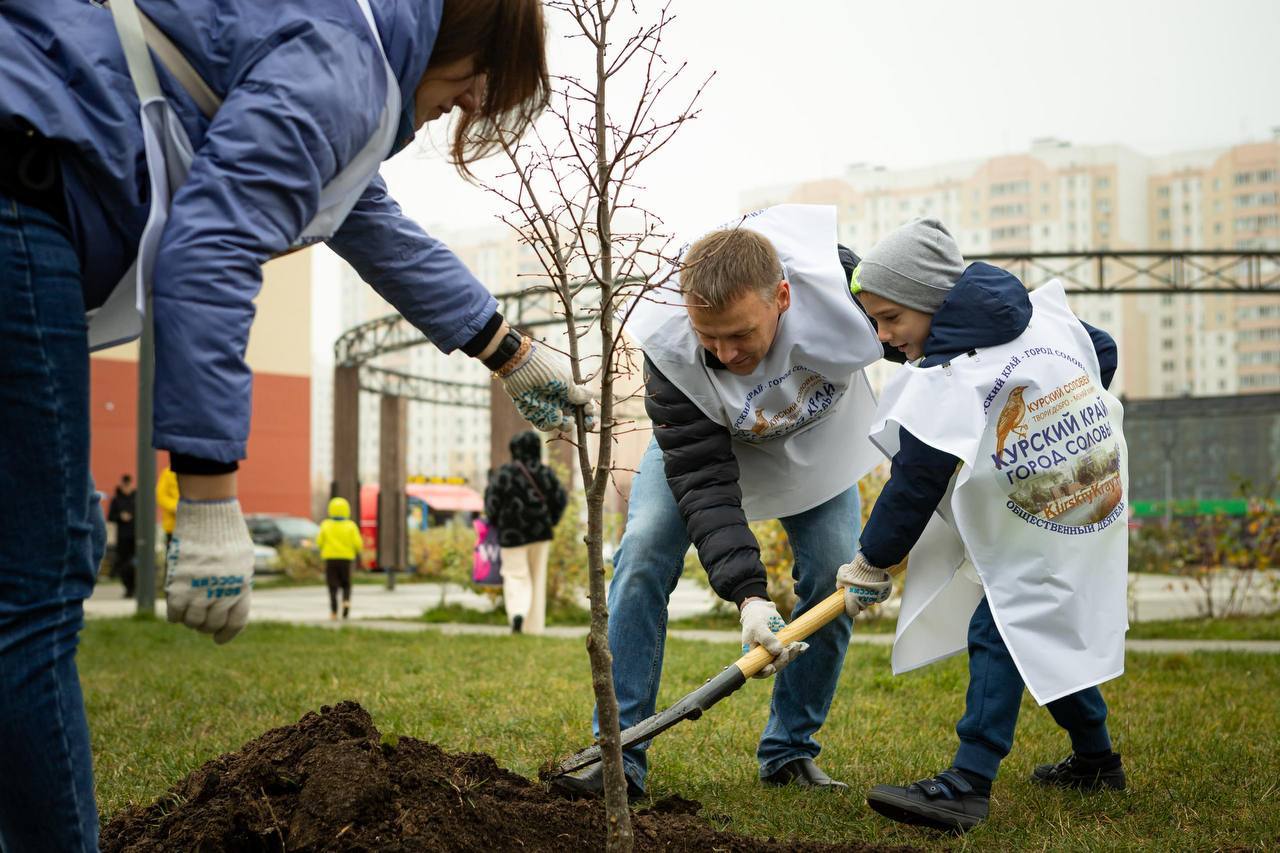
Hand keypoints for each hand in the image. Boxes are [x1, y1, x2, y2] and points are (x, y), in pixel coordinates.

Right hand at [165, 498, 253, 643]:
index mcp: (241, 587)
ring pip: (192, 622)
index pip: (236, 622)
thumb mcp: (243, 561)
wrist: (209, 516)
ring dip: (190, 621)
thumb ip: (238, 584)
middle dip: (206, 627)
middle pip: (212, 624)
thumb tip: (231, 605)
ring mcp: (200, 589)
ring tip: (190, 614)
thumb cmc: (228, 536)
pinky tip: (177, 609)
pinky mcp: (179, 584)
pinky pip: (174, 612)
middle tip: (201, 623)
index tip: (218, 640)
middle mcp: (222, 591)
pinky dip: (175, 615)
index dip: (227, 635)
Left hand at [499, 339, 597, 431]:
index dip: (589, 411)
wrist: (521, 366)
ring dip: (567, 424)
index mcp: (567, 390)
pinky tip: (555, 414)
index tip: (590, 411)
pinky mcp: (533, 413)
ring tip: (568, 419)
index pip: (582, 404)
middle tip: (588, 424)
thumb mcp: (565, 380)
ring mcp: (546, 407)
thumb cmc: (546, 369)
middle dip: (583, 423)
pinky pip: (544, 425)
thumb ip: (577, 394)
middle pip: (574, 417)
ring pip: (560, 424)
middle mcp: (558, 400)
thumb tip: (590, 398)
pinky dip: (551, 423)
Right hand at [739, 598, 807, 678]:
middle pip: (774, 667)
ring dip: (792, 655)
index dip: (764, 672)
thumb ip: (766, 638)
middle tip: (787, 650)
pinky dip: (798, 650)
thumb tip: (778, 651)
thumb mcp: (758, 627)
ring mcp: (774, 653)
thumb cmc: (755, 619)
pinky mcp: (783, 647)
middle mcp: (763, 657)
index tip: (771, 667)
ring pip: (784, 660)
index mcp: (753, 655)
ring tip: (796, 644)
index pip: (757, 670)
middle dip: (782, 661)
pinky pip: (791, 653)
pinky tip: (803, 646)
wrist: (762, 610)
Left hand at [836, 553, 892, 618]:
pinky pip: (876, 595)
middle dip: (858, 601)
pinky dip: (874, 591)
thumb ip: (840, 585)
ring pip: (869, 600)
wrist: (869, 564)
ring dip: (866, 595)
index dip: (850, 608)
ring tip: (863, 584)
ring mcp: (873, 598)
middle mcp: (864, 602)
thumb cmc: (852, 571)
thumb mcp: (841, 577)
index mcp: (852, 601)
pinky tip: (871, 583)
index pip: (852, 612)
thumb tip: (840, 587)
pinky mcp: (881, 593)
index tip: (849, 602)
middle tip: (856, 590)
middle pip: (861, 606)